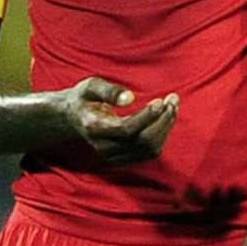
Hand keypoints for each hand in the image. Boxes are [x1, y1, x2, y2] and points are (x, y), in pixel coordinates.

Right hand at [59, 76, 178, 164]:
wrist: (74, 117)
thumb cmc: (85, 98)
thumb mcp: (90, 86)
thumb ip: (109, 91)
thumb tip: (131, 98)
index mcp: (94, 128)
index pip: (127, 130)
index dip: (147, 117)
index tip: (160, 101)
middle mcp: (104, 147)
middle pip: (142, 142)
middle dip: (163, 121)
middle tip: (172, 99)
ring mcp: (114, 156)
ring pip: (150, 149)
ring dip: (166, 128)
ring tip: (172, 105)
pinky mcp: (124, 159)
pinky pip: (150, 153)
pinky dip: (162, 135)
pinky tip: (165, 117)